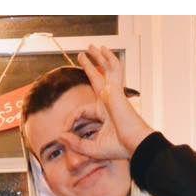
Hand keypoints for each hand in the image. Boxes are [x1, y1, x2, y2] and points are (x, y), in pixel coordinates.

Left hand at [59, 46, 153, 160]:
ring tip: (91, 47)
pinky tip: (103, 49)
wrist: (135, 144)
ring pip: (106, 70)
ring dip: (98, 58)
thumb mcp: (90, 148)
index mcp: (105, 114)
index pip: (81, 111)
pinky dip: (109, 59)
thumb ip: (75, 143)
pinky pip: (113, 69)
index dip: (70, 120)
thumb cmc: (118, 148)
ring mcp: (113, 94)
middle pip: (97, 80)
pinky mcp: (115, 90)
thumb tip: (60, 135)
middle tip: (82, 56)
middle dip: (90, 67)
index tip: (63, 132)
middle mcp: (109, 102)